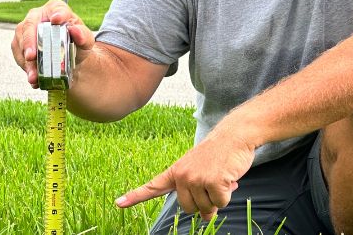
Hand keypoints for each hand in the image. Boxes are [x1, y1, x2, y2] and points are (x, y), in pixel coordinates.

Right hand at [11, 0, 95, 87]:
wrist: (68, 58)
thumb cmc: (76, 44)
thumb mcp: (85, 41)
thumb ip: (83, 35)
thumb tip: (76, 30)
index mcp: (56, 9)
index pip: (56, 8)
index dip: (57, 14)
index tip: (57, 20)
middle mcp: (37, 17)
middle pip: (29, 26)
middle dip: (29, 42)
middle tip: (32, 56)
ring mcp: (25, 30)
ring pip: (20, 43)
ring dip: (26, 61)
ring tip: (34, 76)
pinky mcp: (19, 45)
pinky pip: (18, 55)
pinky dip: (26, 68)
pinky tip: (34, 79)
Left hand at [115, 128, 255, 220]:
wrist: (234, 134)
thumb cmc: (218, 155)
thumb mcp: (201, 172)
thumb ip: (197, 194)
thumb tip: (206, 216)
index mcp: (176, 172)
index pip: (153, 187)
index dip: (135, 197)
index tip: (118, 203)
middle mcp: (182, 175)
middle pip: (188, 208)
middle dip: (204, 202)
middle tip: (213, 183)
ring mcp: (196, 178)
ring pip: (206, 208)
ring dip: (218, 197)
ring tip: (221, 176)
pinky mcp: (212, 182)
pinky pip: (220, 203)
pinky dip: (228, 194)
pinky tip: (229, 178)